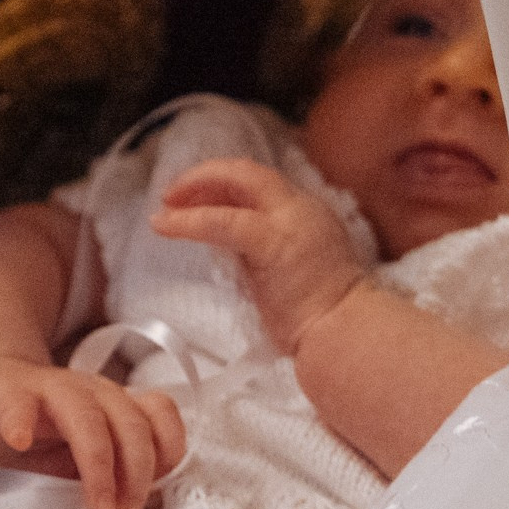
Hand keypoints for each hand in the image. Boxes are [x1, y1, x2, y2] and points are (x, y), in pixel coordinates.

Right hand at [0, 358, 182, 508]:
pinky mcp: (4, 395)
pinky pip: (17, 404)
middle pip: (129, 422)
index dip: (167, 452)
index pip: (158, 413)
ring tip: (96, 505)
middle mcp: (88, 392)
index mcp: (111, 404)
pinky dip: (20, 421)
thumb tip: (147, 503)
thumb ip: (113, 469)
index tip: (157, 493)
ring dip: (98, 463)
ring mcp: (47, 390)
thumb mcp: (80, 452)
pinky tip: (18, 441)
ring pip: (85, 416)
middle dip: (137, 472)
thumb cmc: (33, 426)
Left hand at [152, 158, 369, 353]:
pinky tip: (163, 224)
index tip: (197, 197)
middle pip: (247, 172)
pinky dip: (187, 220)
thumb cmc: (321, 319)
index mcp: (308, 214)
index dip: (223, 184)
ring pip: (234, 185)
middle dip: (206, 176)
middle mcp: (301, 208)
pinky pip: (221, 221)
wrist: (345, 335)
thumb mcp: (291, 271)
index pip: (260, 185)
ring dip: (192, 190)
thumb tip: (227, 247)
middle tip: (173, 193)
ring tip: (164, 207)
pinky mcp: (271, 242)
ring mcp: (289, 221)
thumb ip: (263, 252)